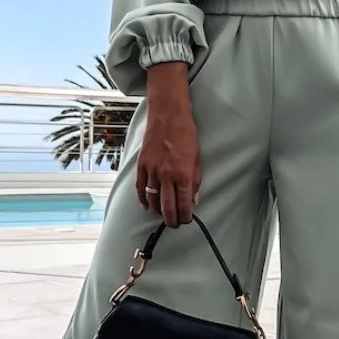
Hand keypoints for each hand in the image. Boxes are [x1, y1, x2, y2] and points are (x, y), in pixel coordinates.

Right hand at [136, 62, 201, 227]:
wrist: (168, 115)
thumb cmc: (185, 134)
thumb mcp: (198, 158)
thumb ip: (195, 181)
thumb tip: (193, 199)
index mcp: (183, 174)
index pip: (184, 205)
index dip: (185, 217)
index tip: (186, 219)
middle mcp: (166, 175)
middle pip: (167, 208)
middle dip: (171, 220)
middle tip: (174, 223)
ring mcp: (152, 170)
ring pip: (152, 200)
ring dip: (158, 211)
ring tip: (163, 214)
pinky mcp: (141, 165)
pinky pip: (140, 188)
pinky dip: (142, 199)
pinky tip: (146, 205)